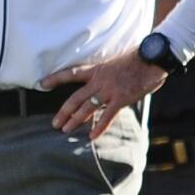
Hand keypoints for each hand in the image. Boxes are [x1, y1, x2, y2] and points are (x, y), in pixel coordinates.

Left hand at [41, 49, 165, 138]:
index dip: (55, 78)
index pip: (71, 73)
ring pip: (87, 108)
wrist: (152, 58)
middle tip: (54, 123)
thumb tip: (101, 83)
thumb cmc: (137, 59)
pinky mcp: (121, 99)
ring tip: (65, 130)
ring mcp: (110, 90)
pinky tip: (91, 136)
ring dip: (75, 120)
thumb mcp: (115, 63)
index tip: (42, 83)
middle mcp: (99, 80)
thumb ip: (105, 74)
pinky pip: (108, 116)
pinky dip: (99, 126)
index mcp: (96, 70)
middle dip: (63, 112)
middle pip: (75, 98)